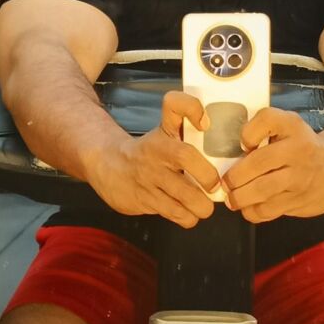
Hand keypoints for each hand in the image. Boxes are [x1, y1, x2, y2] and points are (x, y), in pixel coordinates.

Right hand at [86, 91, 219, 228]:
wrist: (108, 166)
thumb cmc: (149, 150)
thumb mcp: (165, 129)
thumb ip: (186, 119)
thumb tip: (207, 124)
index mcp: (164, 131)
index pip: (174, 106)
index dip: (192, 109)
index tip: (205, 124)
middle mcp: (156, 150)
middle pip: (186, 155)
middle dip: (209, 177)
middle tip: (215, 187)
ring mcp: (149, 177)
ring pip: (186, 194)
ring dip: (202, 205)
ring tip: (203, 205)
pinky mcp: (145, 200)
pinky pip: (176, 214)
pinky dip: (189, 217)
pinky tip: (187, 212)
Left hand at [221, 108, 323, 223]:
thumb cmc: (302, 143)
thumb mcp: (287, 125)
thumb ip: (261, 129)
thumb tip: (236, 152)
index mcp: (293, 127)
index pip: (267, 120)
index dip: (248, 133)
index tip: (244, 144)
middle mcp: (299, 151)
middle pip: (257, 163)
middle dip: (234, 176)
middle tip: (225, 183)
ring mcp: (300, 180)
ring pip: (261, 191)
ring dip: (239, 198)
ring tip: (232, 198)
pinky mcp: (300, 202)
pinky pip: (268, 211)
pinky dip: (252, 212)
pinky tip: (248, 207)